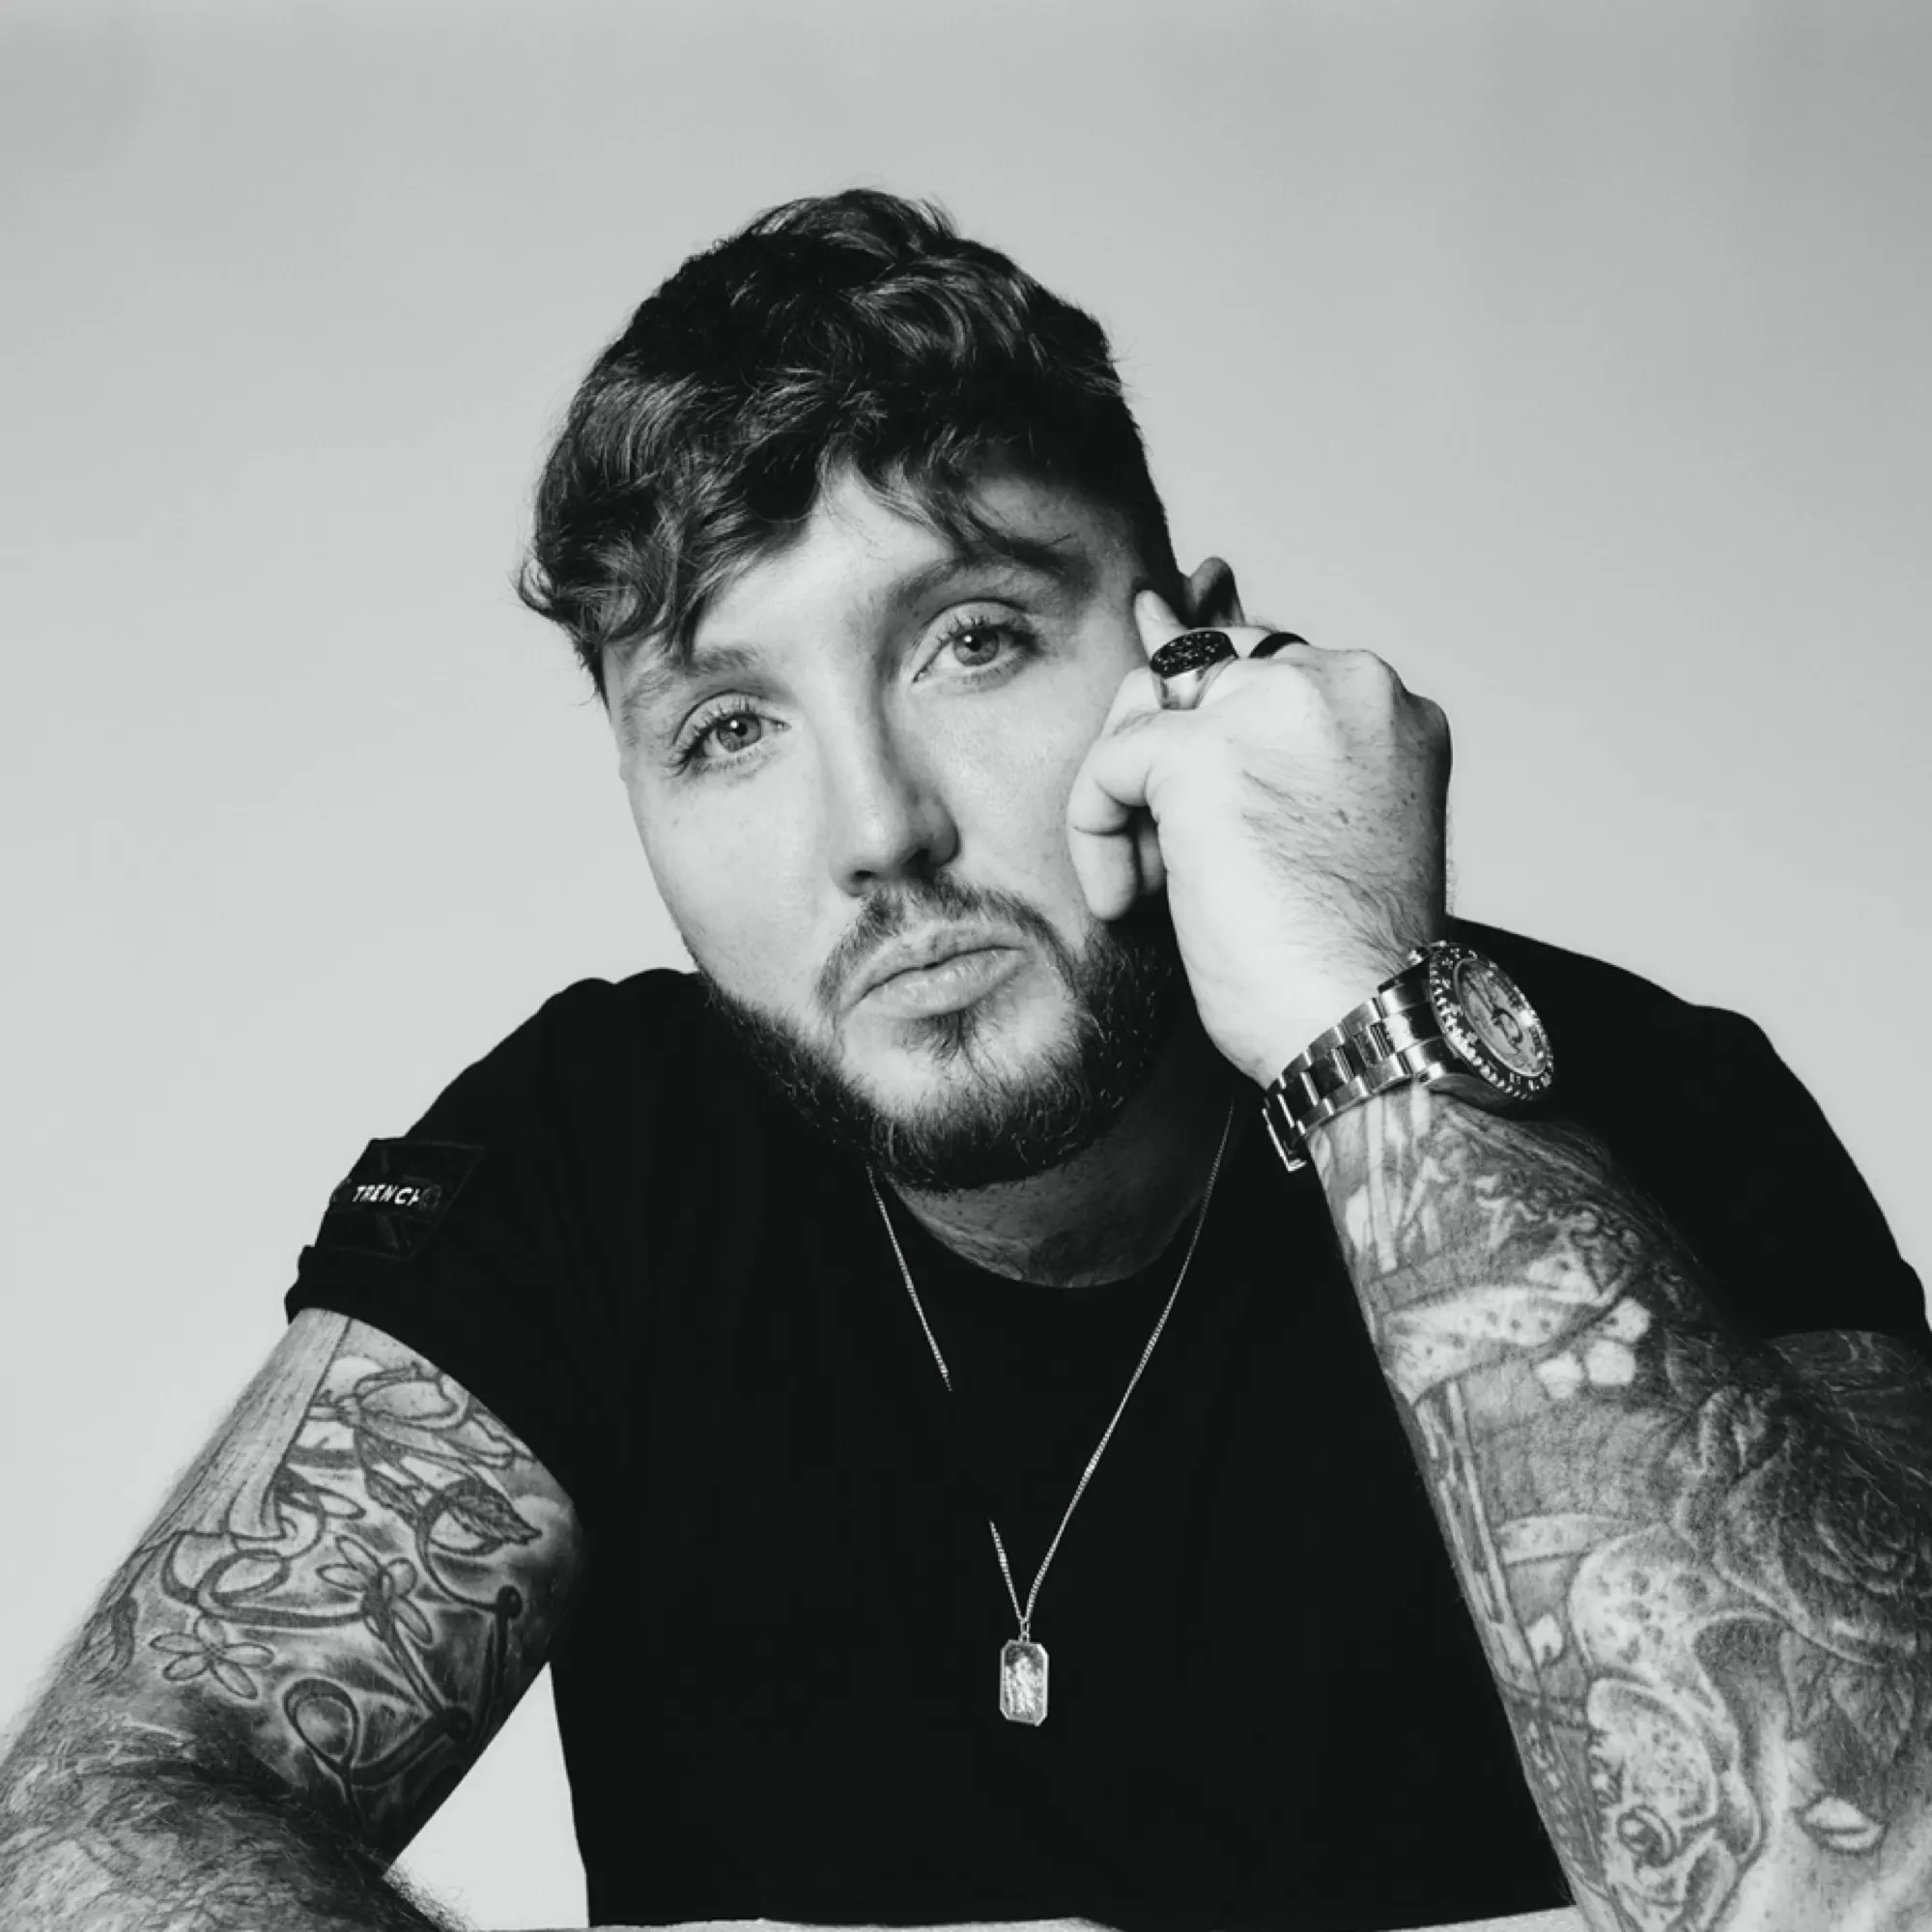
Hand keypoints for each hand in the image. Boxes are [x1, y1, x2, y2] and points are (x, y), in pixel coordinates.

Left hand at [1064, 583, 1449, 1087]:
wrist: (1364, 1018)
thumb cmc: (1345, 958)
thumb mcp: (1330, 827)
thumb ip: (1280, 760)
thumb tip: (1178, 692)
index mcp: (1386, 704)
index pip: (1263, 669)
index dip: (1212, 740)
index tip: (1198, 816)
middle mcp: (1343, 682)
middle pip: (1198, 669)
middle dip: (1165, 762)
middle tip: (1175, 860)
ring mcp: (1274, 706)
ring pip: (1146, 705)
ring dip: (1129, 796)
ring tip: (1155, 883)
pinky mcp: (1202, 752)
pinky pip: (1110, 762)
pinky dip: (1097, 832)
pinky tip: (1125, 899)